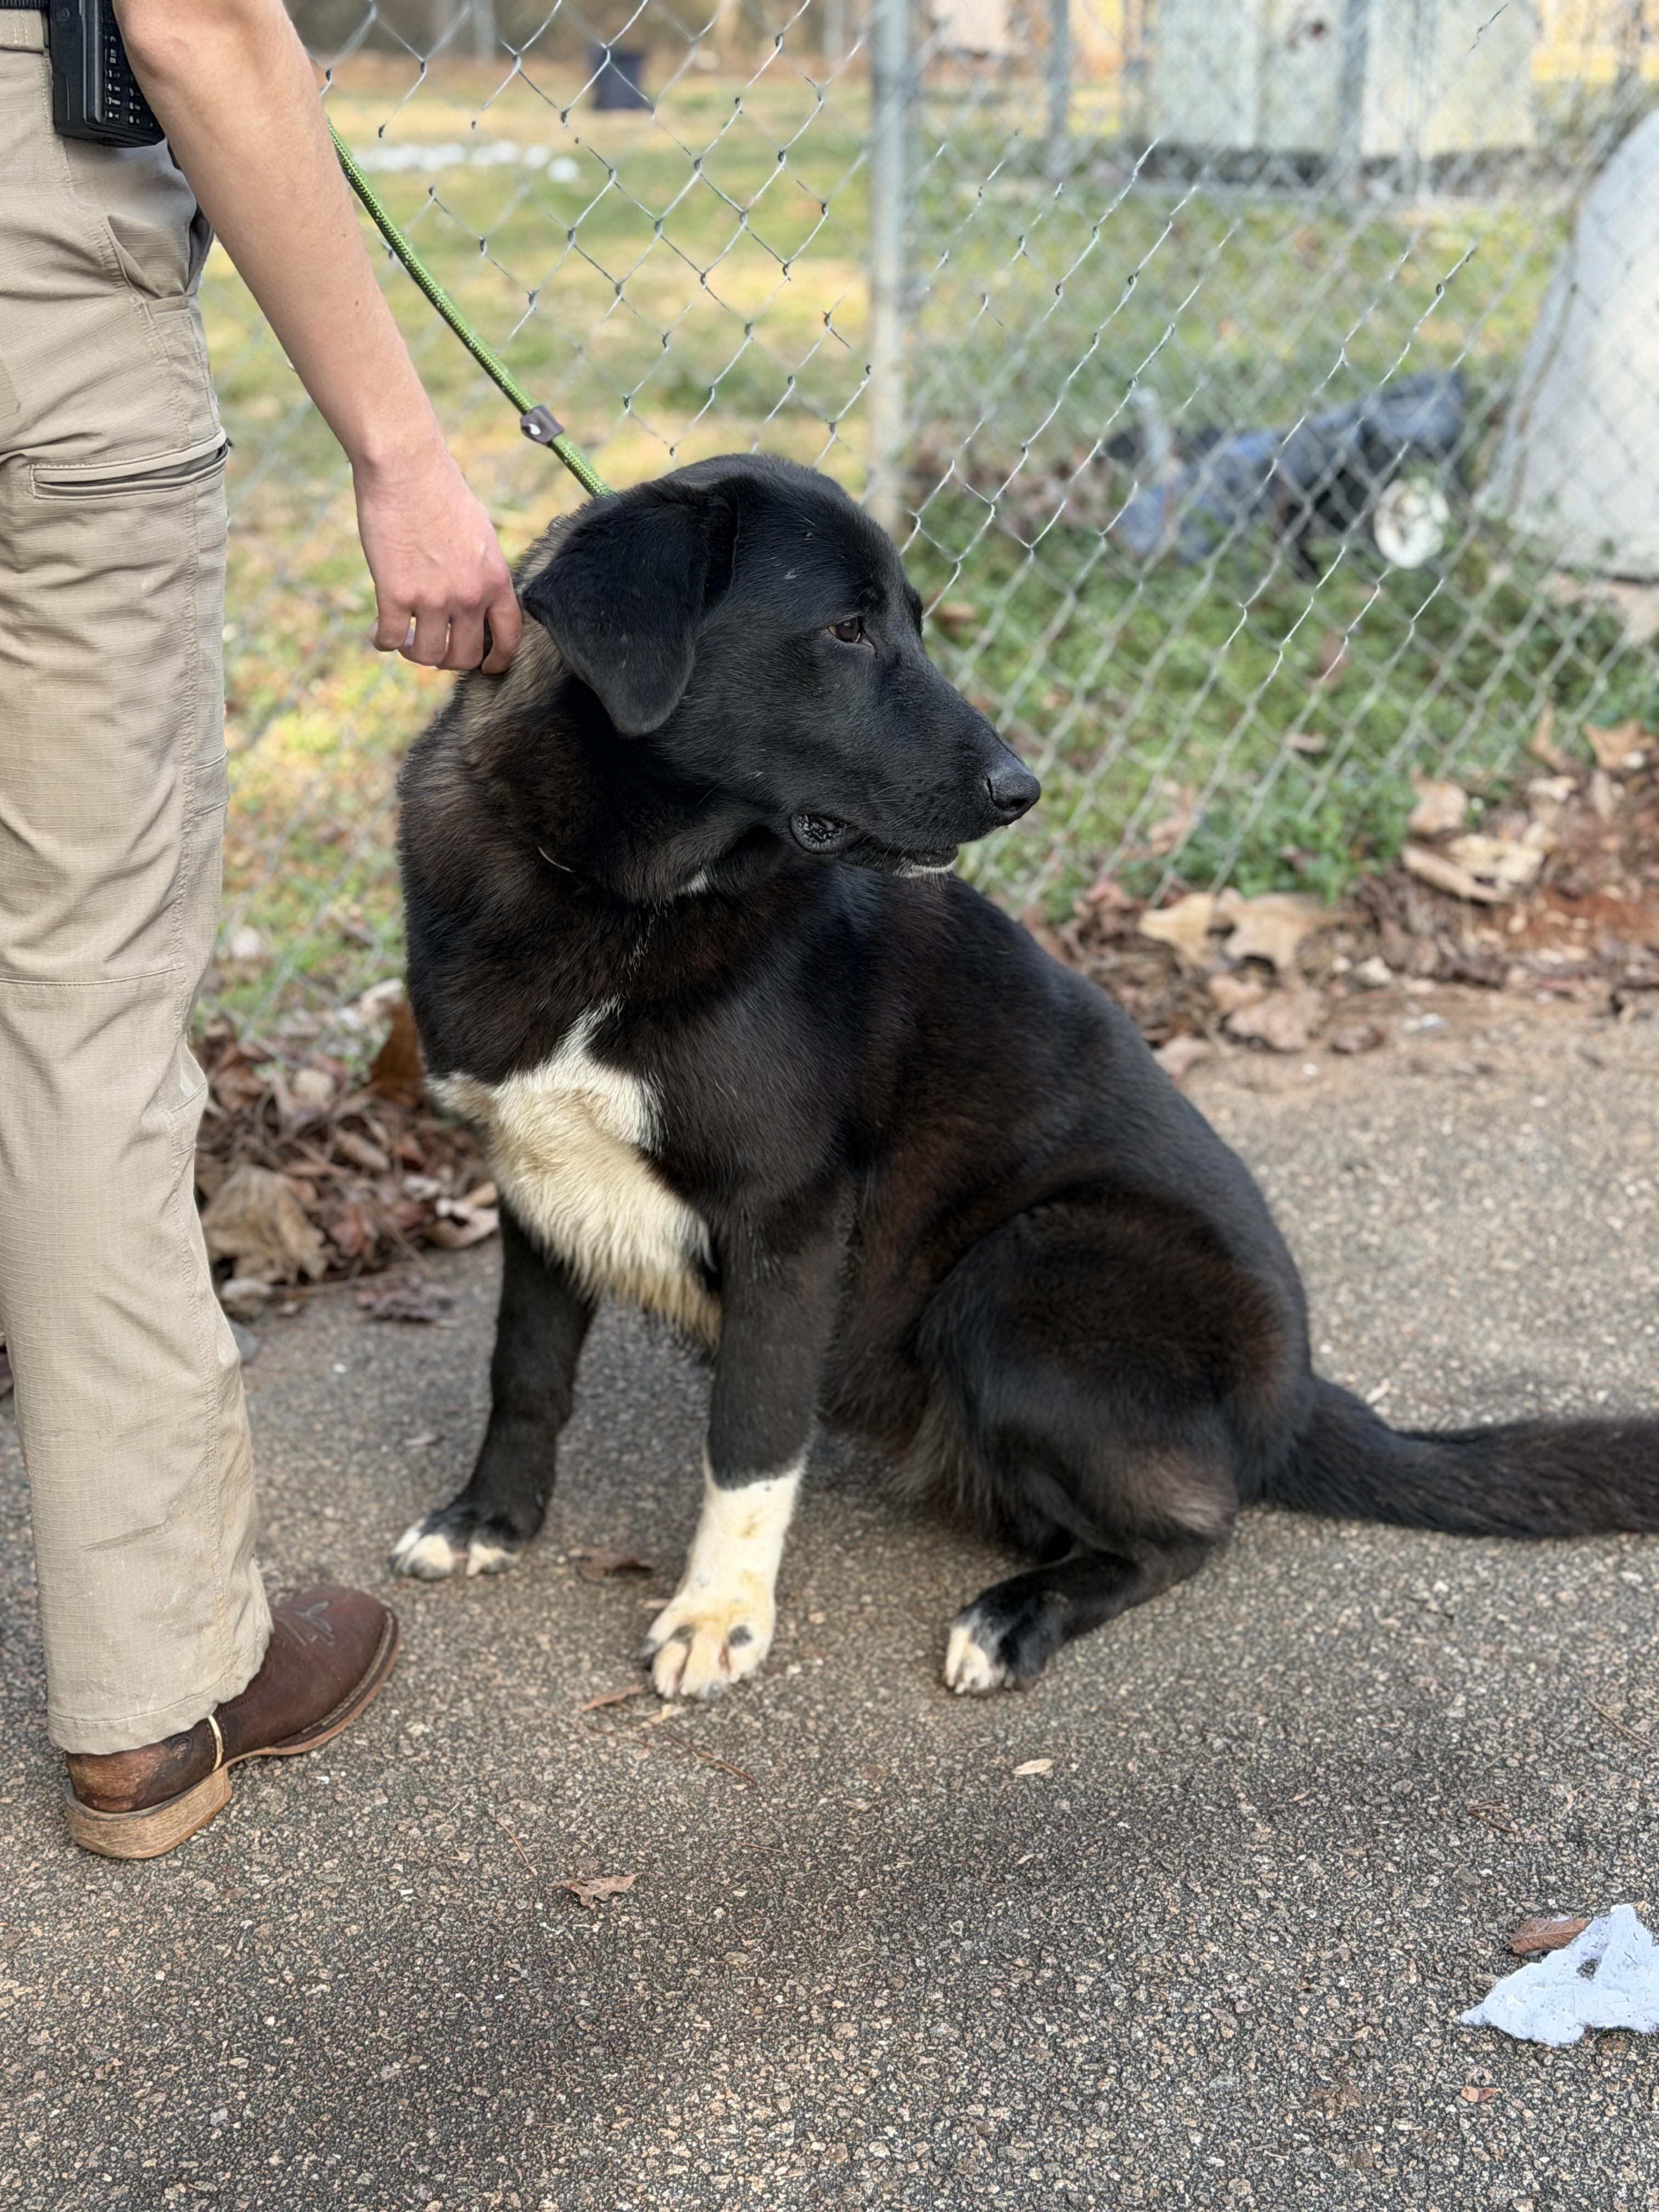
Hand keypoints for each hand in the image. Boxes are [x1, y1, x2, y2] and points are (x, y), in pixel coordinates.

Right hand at [353, 441, 521, 674]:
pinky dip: (382, 642)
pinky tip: (377, 634)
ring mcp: (433, 598)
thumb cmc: (439, 491)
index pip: (509, 636)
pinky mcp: (396, 594)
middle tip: (432, 649)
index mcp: (494, 579)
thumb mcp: (479, 534)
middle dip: (449, 660)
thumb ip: (480, 571)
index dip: (499, 660)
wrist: (406, 468)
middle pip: (465, 656)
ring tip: (405, 641)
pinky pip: (390, 639)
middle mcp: (469, 595)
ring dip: (414, 654)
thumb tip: (473, 598)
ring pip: (428, 656)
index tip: (488, 668)